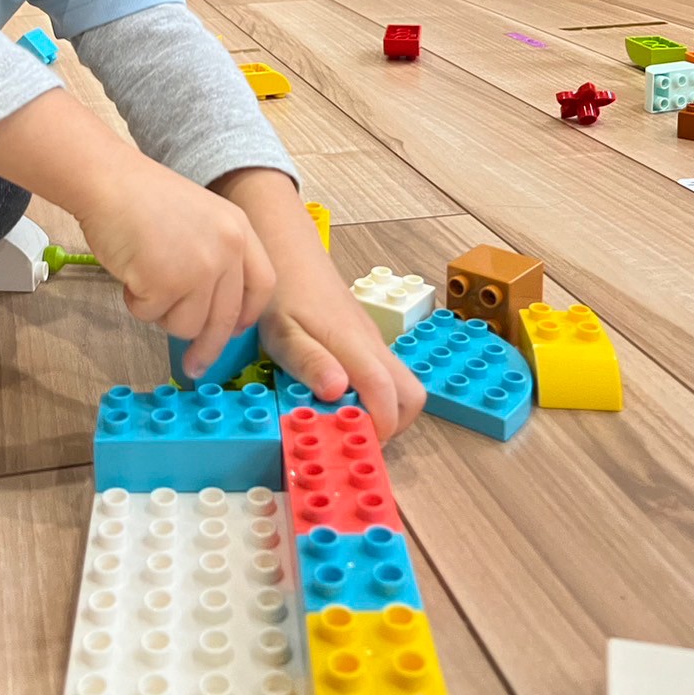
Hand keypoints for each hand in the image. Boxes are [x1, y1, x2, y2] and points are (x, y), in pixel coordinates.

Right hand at [79, 156, 276, 378]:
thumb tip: (216, 312)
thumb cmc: (142, 199)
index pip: (262, 286)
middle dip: (207, 348)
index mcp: (239, 230)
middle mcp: (227, 250)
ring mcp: (199, 267)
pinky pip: (151, 315)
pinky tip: (130, 269)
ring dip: (161, 312)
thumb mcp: (201, 218)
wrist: (108, 182)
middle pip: (225, 319)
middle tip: (192, 366)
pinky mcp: (167, 282)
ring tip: (144, 274)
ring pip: (187, 325)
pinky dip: (135, 301)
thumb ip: (216, 256)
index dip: (247, 315)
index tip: (232, 333)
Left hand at [213, 171, 425, 441]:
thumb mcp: (281, 331)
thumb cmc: (282, 292)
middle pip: (412, 396)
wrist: (287, 249)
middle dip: (392, 425)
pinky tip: (332, 394)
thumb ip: (308, 361)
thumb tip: (339, 392)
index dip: (380, 430)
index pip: (391, 397)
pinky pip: (382, 372)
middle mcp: (373, 345)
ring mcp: (372, 341)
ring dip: (380, 409)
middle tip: (349, 435)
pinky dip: (370, 392)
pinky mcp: (364, 338)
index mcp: (355, 346)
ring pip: (400, 384)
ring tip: (337, 418)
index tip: (352, 444)